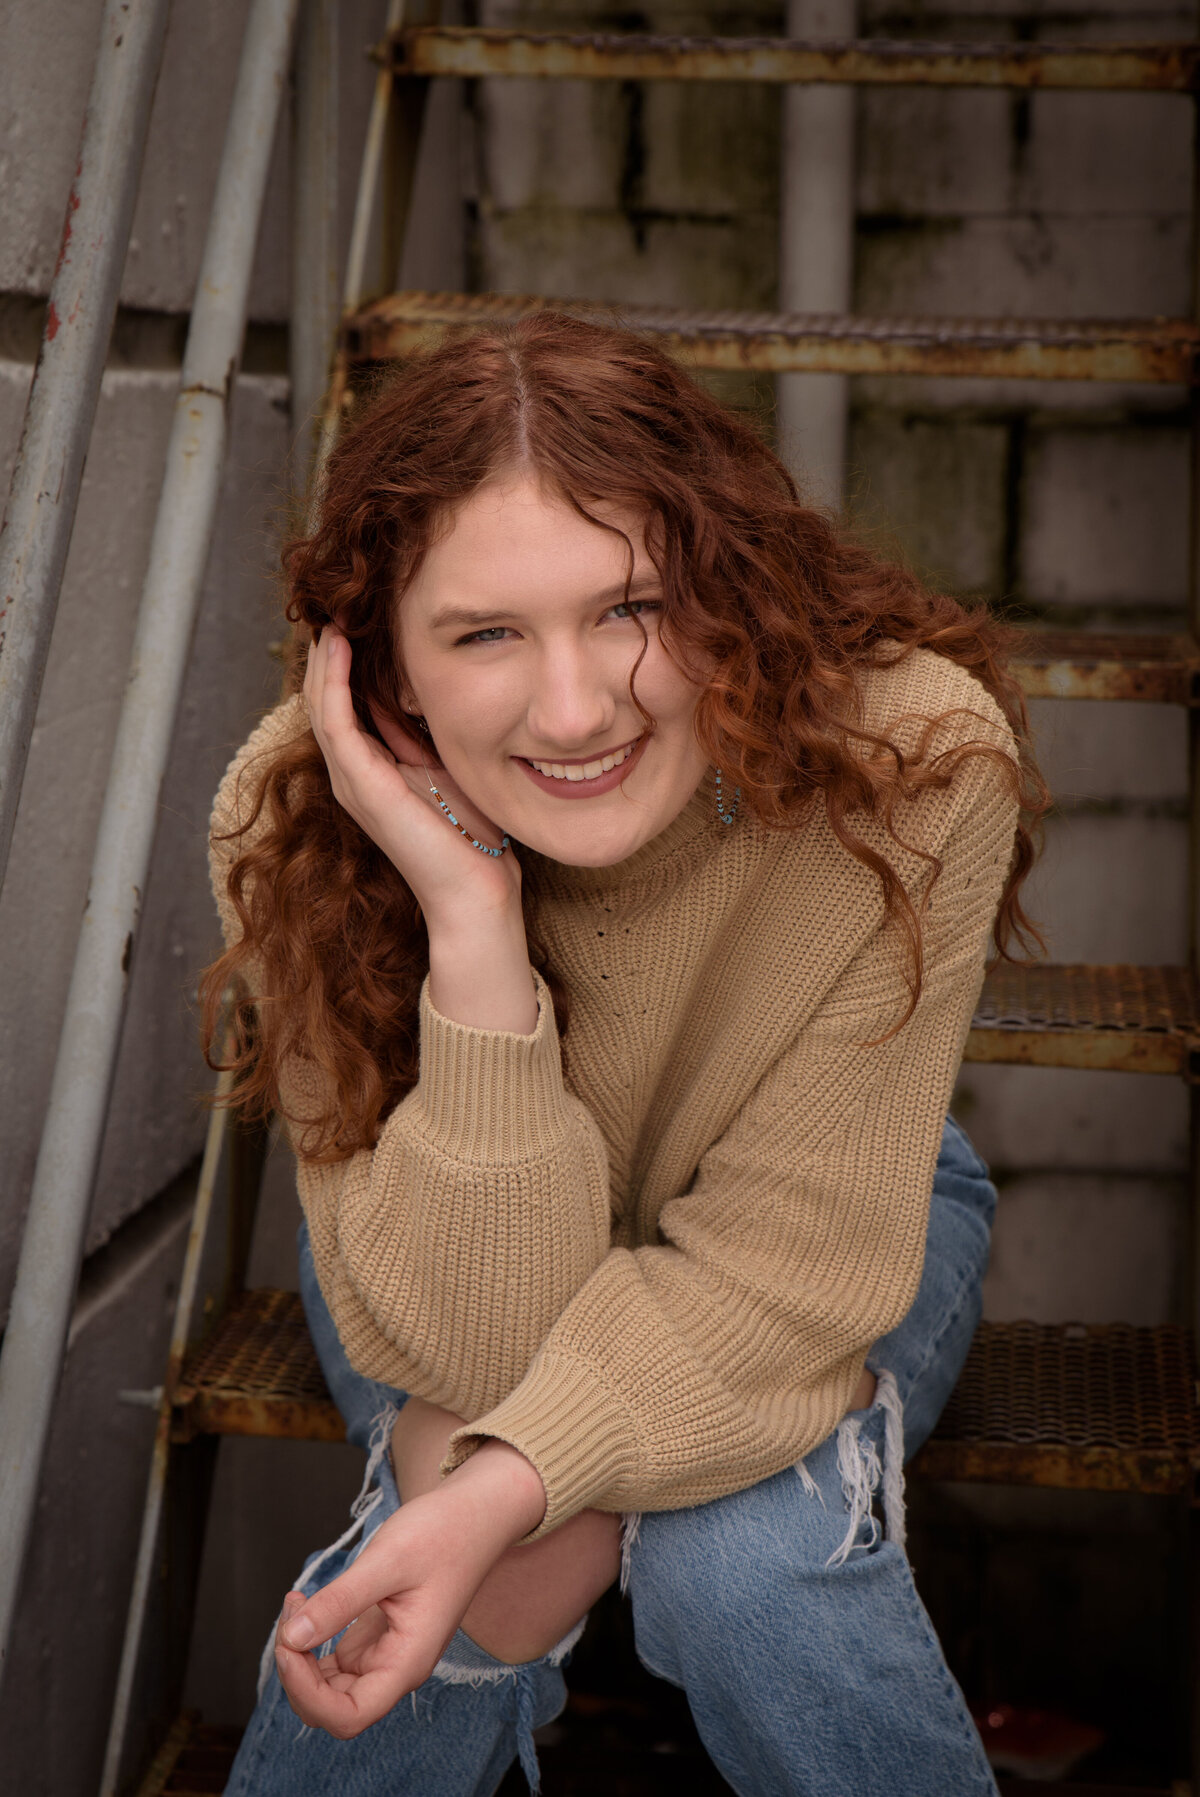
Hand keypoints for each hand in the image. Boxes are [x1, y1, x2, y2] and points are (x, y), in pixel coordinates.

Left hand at [275, 1439, 545, 1737]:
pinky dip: (313, 1638)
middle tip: (291, 1615)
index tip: (290, 1644)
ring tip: (297, 1602)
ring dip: (302, 1656)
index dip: (309, 1695)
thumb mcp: (387, 1562)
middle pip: (333, 1707)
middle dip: (298, 1672)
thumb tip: (292, 1637)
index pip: (348, 1715)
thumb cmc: (443, 1534)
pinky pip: (335, 1661)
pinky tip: (307, 1603)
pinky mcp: (378, 1637)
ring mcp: (387, 1654)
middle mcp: (397, 1667)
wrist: (475, 1513)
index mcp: (407, 1662)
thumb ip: (339, 1602)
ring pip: (329, 1686)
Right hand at [304, 628, 536, 1030]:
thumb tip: (428, 685)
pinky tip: (341, 646)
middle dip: (329, 649)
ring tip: (332, 611)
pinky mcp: (361, 785)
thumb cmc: (472, 836)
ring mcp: (351, 780)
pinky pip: (335, 721)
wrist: (475, 892)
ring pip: (321, 703)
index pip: (346, 700)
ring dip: (324, 656)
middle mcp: (352, 773)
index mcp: (372, 767)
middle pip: (324, 696)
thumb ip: (428, 731)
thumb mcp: (449, 765)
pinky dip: (333, 682)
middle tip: (337, 599)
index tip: (360, 611)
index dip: (347, 657)